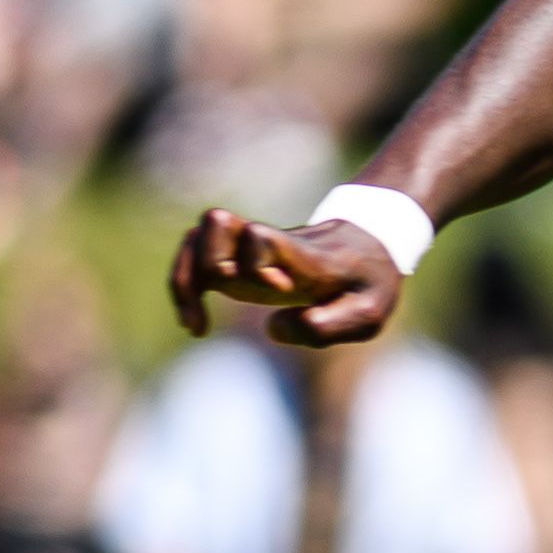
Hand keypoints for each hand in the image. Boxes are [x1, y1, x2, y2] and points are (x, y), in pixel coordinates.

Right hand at [168, 206, 402, 344]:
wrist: (368, 245)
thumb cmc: (368, 281)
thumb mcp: (369, 313)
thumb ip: (327, 327)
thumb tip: (274, 327)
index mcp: (306, 257)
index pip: (267, 238)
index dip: (258, 263)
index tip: (279, 291)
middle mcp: (271, 245)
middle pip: (219, 225)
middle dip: (210, 265)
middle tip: (233, 295)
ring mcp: (250, 248)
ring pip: (195, 239)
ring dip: (185, 281)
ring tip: (197, 325)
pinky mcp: (237, 259)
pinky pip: (191, 259)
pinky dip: (184, 290)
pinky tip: (197, 325)